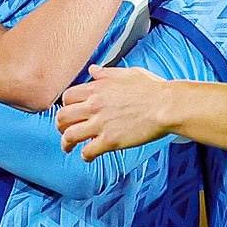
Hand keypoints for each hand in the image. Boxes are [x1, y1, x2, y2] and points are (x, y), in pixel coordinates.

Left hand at [56, 63, 175, 157]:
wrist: (166, 106)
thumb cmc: (152, 89)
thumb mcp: (127, 73)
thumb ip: (106, 73)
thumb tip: (93, 70)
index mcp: (97, 88)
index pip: (68, 97)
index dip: (66, 105)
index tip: (70, 111)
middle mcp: (94, 105)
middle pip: (62, 117)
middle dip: (60, 125)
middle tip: (63, 130)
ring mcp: (100, 124)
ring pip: (70, 135)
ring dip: (66, 143)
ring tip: (68, 148)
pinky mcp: (110, 140)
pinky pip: (88, 151)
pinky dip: (85, 155)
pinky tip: (88, 156)